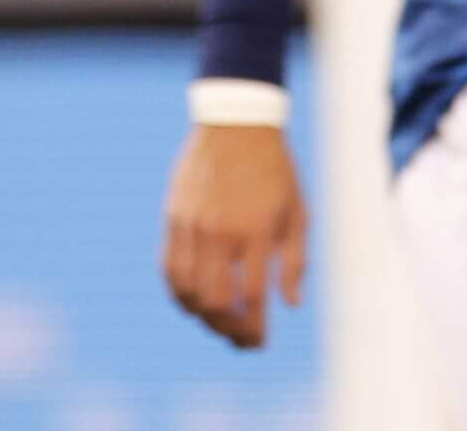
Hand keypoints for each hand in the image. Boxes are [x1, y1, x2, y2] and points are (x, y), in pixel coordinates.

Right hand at [161, 123, 305, 348]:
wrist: (236, 122)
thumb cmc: (274, 169)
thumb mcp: (298, 211)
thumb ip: (295, 261)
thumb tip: (290, 305)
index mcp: (258, 231)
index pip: (252, 298)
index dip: (254, 329)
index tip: (259, 343)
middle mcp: (222, 231)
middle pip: (216, 303)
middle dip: (229, 331)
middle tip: (240, 340)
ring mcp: (193, 224)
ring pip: (187, 292)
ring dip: (202, 317)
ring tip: (218, 324)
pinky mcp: (174, 217)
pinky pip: (169, 268)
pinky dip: (178, 293)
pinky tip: (192, 302)